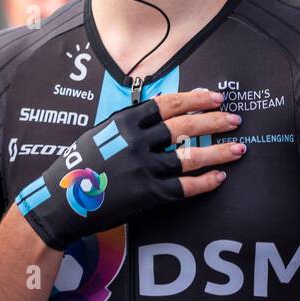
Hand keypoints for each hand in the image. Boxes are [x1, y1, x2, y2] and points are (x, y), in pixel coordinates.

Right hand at [17, 89, 244, 249]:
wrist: (60, 203)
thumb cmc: (78, 167)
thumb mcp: (99, 134)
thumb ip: (128, 123)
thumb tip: (160, 110)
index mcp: (124, 122)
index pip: (168, 103)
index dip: (195, 99)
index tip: (215, 98)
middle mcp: (136, 142)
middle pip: (185, 126)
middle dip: (214, 121)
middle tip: (235, 120)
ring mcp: (143, 169)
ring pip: (191, 156)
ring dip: (219, 152)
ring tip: (239, 148)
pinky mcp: (147, 195)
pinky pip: (184, 187)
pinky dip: (205, 182)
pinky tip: (219, 178)